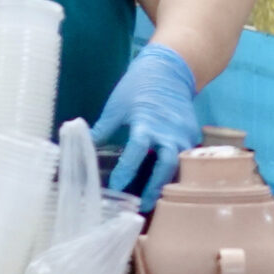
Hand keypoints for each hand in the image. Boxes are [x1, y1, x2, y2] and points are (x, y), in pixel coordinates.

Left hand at [91, 42, 202, 202]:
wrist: (170, 69)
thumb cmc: (138, 86)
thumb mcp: (116, 106)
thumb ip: (102, 129)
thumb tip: (81, 144)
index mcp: (146, 123)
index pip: (136, 152)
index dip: (126, 170)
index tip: (115, 185)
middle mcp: (168, 132)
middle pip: (166, 166)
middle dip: (156, 187)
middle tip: (144, 204)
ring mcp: (184, 134)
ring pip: (179, 165)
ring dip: (167, 182)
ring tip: (156, 197)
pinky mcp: (192, 134)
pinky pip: (185, 156)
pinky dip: (176, 169)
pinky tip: (167, 181)